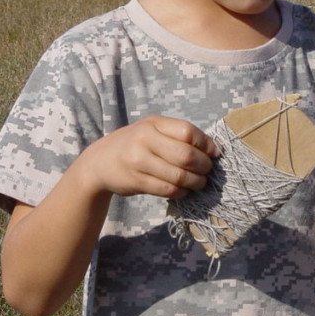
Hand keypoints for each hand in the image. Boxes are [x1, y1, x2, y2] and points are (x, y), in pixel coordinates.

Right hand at [78, 116, 218, 199]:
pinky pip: (167, 189)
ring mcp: (139, 162)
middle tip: (208, 171)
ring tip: (200, 182)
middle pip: (186, 155)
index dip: (206, 144)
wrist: (99, 163)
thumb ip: (179, 135)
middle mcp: (145, 140)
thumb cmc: (135, 144)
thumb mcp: (153, 130)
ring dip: (196, 182)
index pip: (188, 132)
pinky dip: (181, 191)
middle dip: (204, 166)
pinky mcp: (137, 182)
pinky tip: (184, 190)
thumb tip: (214, 149)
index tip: (214, 153)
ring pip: (179, 175)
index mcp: (153, 124)